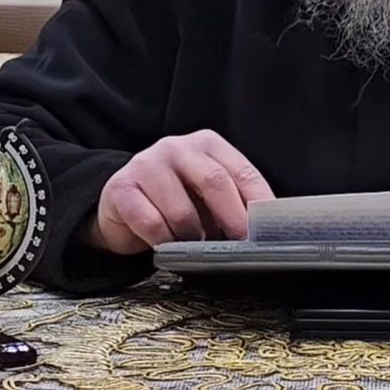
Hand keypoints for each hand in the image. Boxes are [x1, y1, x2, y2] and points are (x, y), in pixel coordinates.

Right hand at [87, 129, 274, 254]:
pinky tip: (165, 244)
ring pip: (182, 211)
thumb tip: (263, 228)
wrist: (122, 204)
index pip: (242, 171)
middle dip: (233, 218)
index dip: (258, 202)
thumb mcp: (206, 194)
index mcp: (206, 144)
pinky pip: (151, 223)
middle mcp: (177, 147)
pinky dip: (163, 241)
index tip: (268, 229)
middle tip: (240, 243)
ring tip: (194, 245)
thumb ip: (233, 201)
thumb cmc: (174, 200)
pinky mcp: (122, 187)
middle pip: (214, 182)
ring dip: (192, 237)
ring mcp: (147, 164)